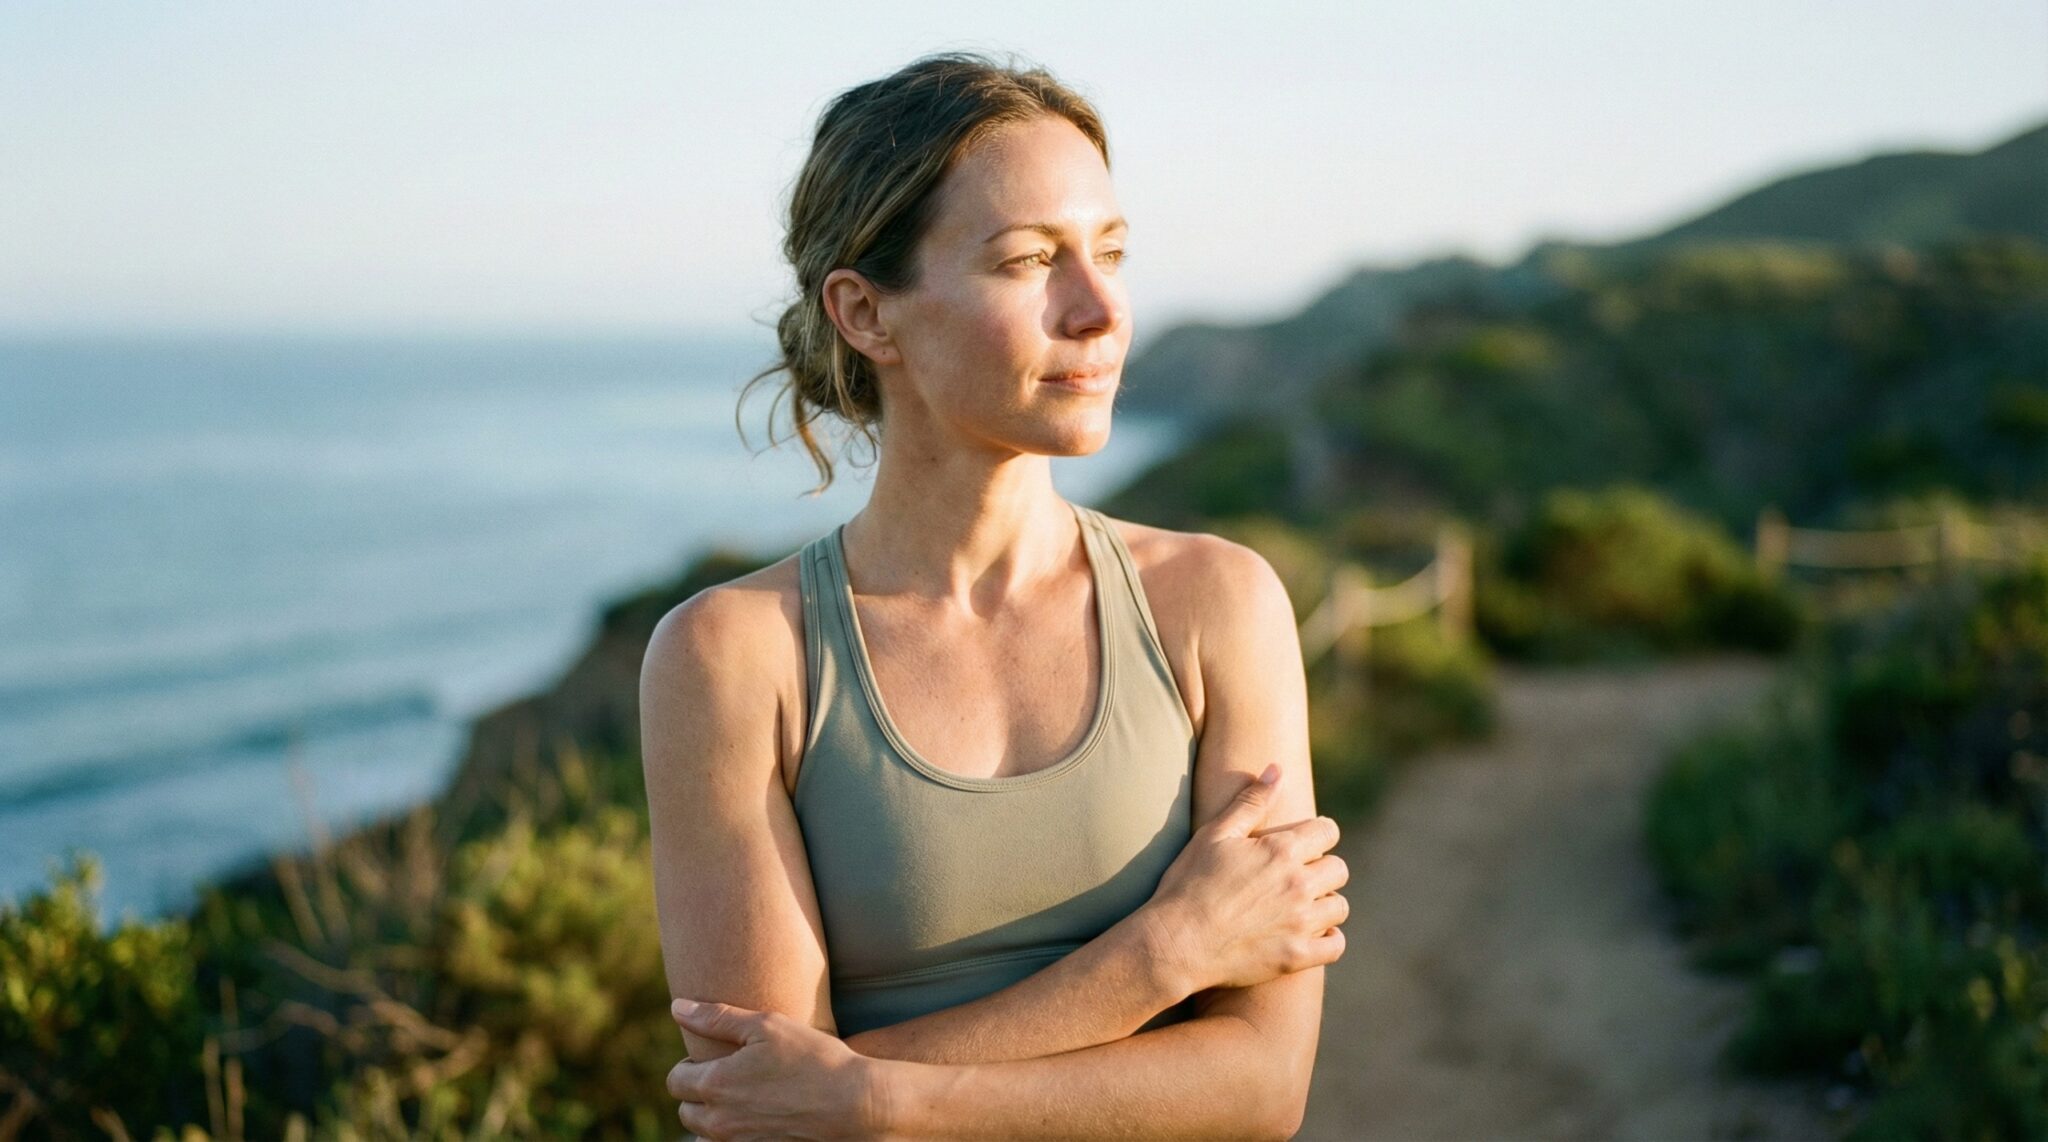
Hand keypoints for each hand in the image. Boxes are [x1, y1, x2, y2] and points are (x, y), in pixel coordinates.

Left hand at [668, 999, 888, 1140]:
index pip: (675, 1080)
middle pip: (686, 1111)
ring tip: (743, 1098)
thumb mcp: (766, 1025)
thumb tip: (677, 1008)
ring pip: (705, 1135)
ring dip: (714, 1118)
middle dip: (698, 1093)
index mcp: (716, 1084)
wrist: (855, 1103)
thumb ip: (716, 1017)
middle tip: (729, 1075)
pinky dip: (735, 1134)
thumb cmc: (813, 1058)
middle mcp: (720, 1121)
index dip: (690, 1065)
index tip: (714, 1056)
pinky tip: (759, 1116)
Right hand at [1140, 764, 1349, 994]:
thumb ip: (1250, 801)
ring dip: (1325, 903)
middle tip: (1298, 876)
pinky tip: (1310, 934)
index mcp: (1281, 851)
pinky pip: (1336, 945)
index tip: (1305, 843)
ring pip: (1339, 906)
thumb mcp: (1215, 834)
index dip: (1318, 834)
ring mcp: (1301, 923)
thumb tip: (1277, 769)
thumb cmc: (1188, 883)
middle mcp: (1298, 885)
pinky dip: (1328, 939)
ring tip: (1301, 906)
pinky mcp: (1297, 956)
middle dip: (1323, 868)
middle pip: (1339, 869)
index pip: (1328, 831)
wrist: (1175, 942)